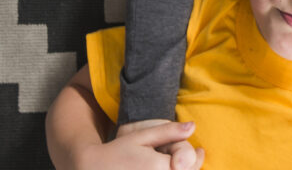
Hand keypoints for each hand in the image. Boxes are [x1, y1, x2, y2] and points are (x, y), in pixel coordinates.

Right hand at [73, 119, 203, 168]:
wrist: (91, 168)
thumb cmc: (117, 151)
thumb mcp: (142, 136)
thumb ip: (169, 132)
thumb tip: (193, 126)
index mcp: (157, 167)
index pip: (189, 165)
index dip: (196, 158)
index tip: (200, 151)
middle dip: (191, 167)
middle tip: (192, 157)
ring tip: (176, 165)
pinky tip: (164, 169)